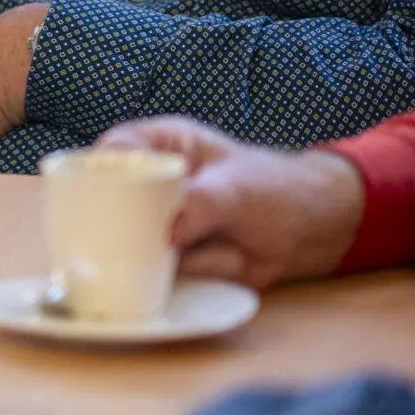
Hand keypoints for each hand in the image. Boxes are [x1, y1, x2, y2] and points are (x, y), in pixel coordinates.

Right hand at [97, 116, 363, 287]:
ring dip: (180, 254)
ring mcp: (161, 221)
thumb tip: (166, 237)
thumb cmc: (276, 191)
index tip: (102, 197)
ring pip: (136, 242)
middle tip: (170, 235)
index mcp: (160, 144)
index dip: (99, 171)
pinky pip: (163, 269)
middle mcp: (152, 181)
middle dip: (131, 225)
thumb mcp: (235, 190)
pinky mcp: (173, 255)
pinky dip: (198, 269)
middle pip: (110, 202)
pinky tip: (229, 257)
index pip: (112, 150)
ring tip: (226, 243)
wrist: (315, 233)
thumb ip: (197, 205)